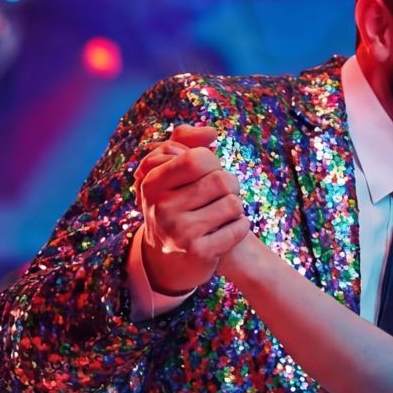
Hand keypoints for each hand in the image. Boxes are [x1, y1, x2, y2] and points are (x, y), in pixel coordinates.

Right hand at [134, 125, 247, 294]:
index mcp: (152, 183)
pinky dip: (240, 226)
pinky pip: (240, 227)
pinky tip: (226, 231)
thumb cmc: (175, 204)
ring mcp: (180, 232)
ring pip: (234, 204)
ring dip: (235, 207)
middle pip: (222, 180)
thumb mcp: (169, 171)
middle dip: (230, 185)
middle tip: (221, 195)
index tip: (207, 173)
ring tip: (222, 213)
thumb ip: (185, 141)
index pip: (198, 159)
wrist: (168, 259)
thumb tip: (211, 132)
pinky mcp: (199, 253)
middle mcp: (162, 208)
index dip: (213, 162)